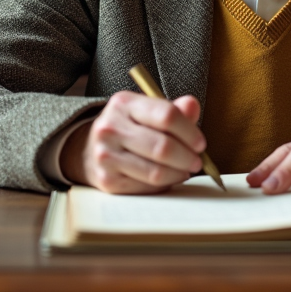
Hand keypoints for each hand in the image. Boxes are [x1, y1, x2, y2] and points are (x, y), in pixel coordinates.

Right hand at [60, 91, 205, 193]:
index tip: (200, 143)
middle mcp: (110, 128)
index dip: (189, 132)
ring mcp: (106, 155)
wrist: (90, 148)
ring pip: (155, 172)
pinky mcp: (107, 180)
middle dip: (187, 157)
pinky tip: (167, 178)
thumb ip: (173, 109)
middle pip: (163, 147)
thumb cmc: (129, 128)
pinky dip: (163, 185)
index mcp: (124, 103)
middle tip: (197, 161)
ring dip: (178, 174)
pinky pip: (146, 187)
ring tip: (185, 170)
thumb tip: (192, 106)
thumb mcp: (147, 111)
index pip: (166, 115)